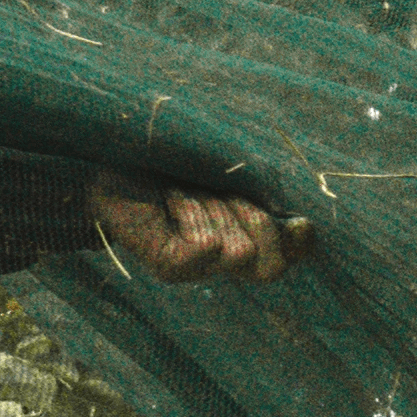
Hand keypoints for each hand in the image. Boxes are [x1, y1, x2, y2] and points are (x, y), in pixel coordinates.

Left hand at [87, 169, 302, 282]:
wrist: (110, 149)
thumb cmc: (172, 152)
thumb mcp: (229, 167)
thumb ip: (267, 195)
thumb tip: (305, 227)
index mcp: (242, 233)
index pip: (287, 259)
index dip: (295, 243)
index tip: (295, 219)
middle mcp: (222, 258)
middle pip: (266, 259)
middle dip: (248, 215)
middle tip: (212, 190)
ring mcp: (195, 268)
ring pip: (237, 251)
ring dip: (212, 208)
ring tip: (180, 190)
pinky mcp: (169, 267)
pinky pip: (204, 249)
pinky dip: (191, 214)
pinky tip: (168, 200)